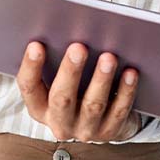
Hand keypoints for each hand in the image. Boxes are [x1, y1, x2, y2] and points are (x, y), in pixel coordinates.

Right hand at [16, 42, 140, 141]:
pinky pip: (119, 110)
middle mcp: (60, 123)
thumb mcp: (60, 79)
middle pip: (61, 98)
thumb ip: (57, 61)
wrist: (102, 124)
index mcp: (40, 107)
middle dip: (70, 71)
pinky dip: (125, 90)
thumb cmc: (77, 89)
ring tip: (109, 57)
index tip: (36, 45)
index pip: (29, 88)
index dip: (31, 67)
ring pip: (93, 105)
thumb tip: (63, 28)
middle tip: (78, 47)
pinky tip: (130, 72)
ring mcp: (85, 130)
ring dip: (101, 79)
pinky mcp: (110, 132)